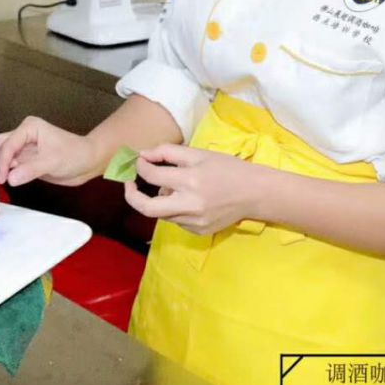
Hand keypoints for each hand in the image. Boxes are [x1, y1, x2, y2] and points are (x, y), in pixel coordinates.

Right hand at [0, 116, 97, 186]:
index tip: (4, 179)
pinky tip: (11, 178)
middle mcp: (22, 135)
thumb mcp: (53, 162)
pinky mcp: (23, 160)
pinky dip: (3, 172)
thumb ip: (31, 169)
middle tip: (4, 175)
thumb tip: (11, 179)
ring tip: (10, 176)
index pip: (6, 145)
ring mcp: (22, 148)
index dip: (2, 162)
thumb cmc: (75, 154)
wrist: (87, 162)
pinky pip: (5, 165)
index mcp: (29, 127)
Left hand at [123, 144, 262, 234]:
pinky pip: (176, 220)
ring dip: (159, 199)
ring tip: (175, 187)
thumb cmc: (228, 169)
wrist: (255, 193)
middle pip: (146, 207)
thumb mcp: (200, 154)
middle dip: (132, 195)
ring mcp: (193, 222)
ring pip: (162, 214)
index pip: (152, 175)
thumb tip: (143, 155)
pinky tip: (190, 199)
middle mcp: (189, 204)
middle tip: (130, 184)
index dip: (141, 167)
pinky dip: (174, 209)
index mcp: (190, 180)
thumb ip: (169, 152)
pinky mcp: (198, 231)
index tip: (139, 162)